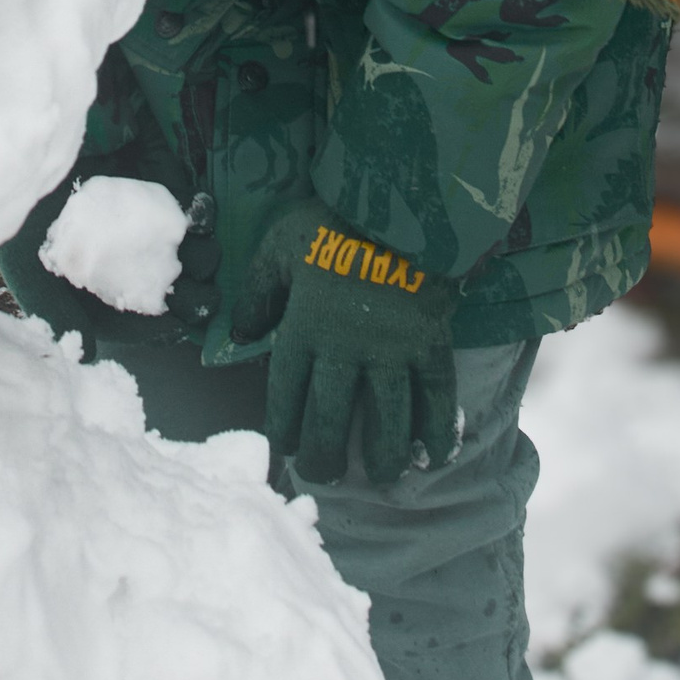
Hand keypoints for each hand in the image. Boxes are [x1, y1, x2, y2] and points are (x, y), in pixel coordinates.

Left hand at [235, 212, 458, 486]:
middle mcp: (346, 350)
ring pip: (387, 418)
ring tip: (381, 476)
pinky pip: (436, 397)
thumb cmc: (333, 220)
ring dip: (383, 453)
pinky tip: (434, 454)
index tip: (287, 450)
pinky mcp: (431, 343)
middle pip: (332, 417)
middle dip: (327, 455)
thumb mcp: (278, 246)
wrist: (400, 202)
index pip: (287, 394)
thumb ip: (258, 292)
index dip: (286, 428)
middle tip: (327, 477)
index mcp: (304, 329)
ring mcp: (393, 351)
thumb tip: (242, 332)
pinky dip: (437, 428)